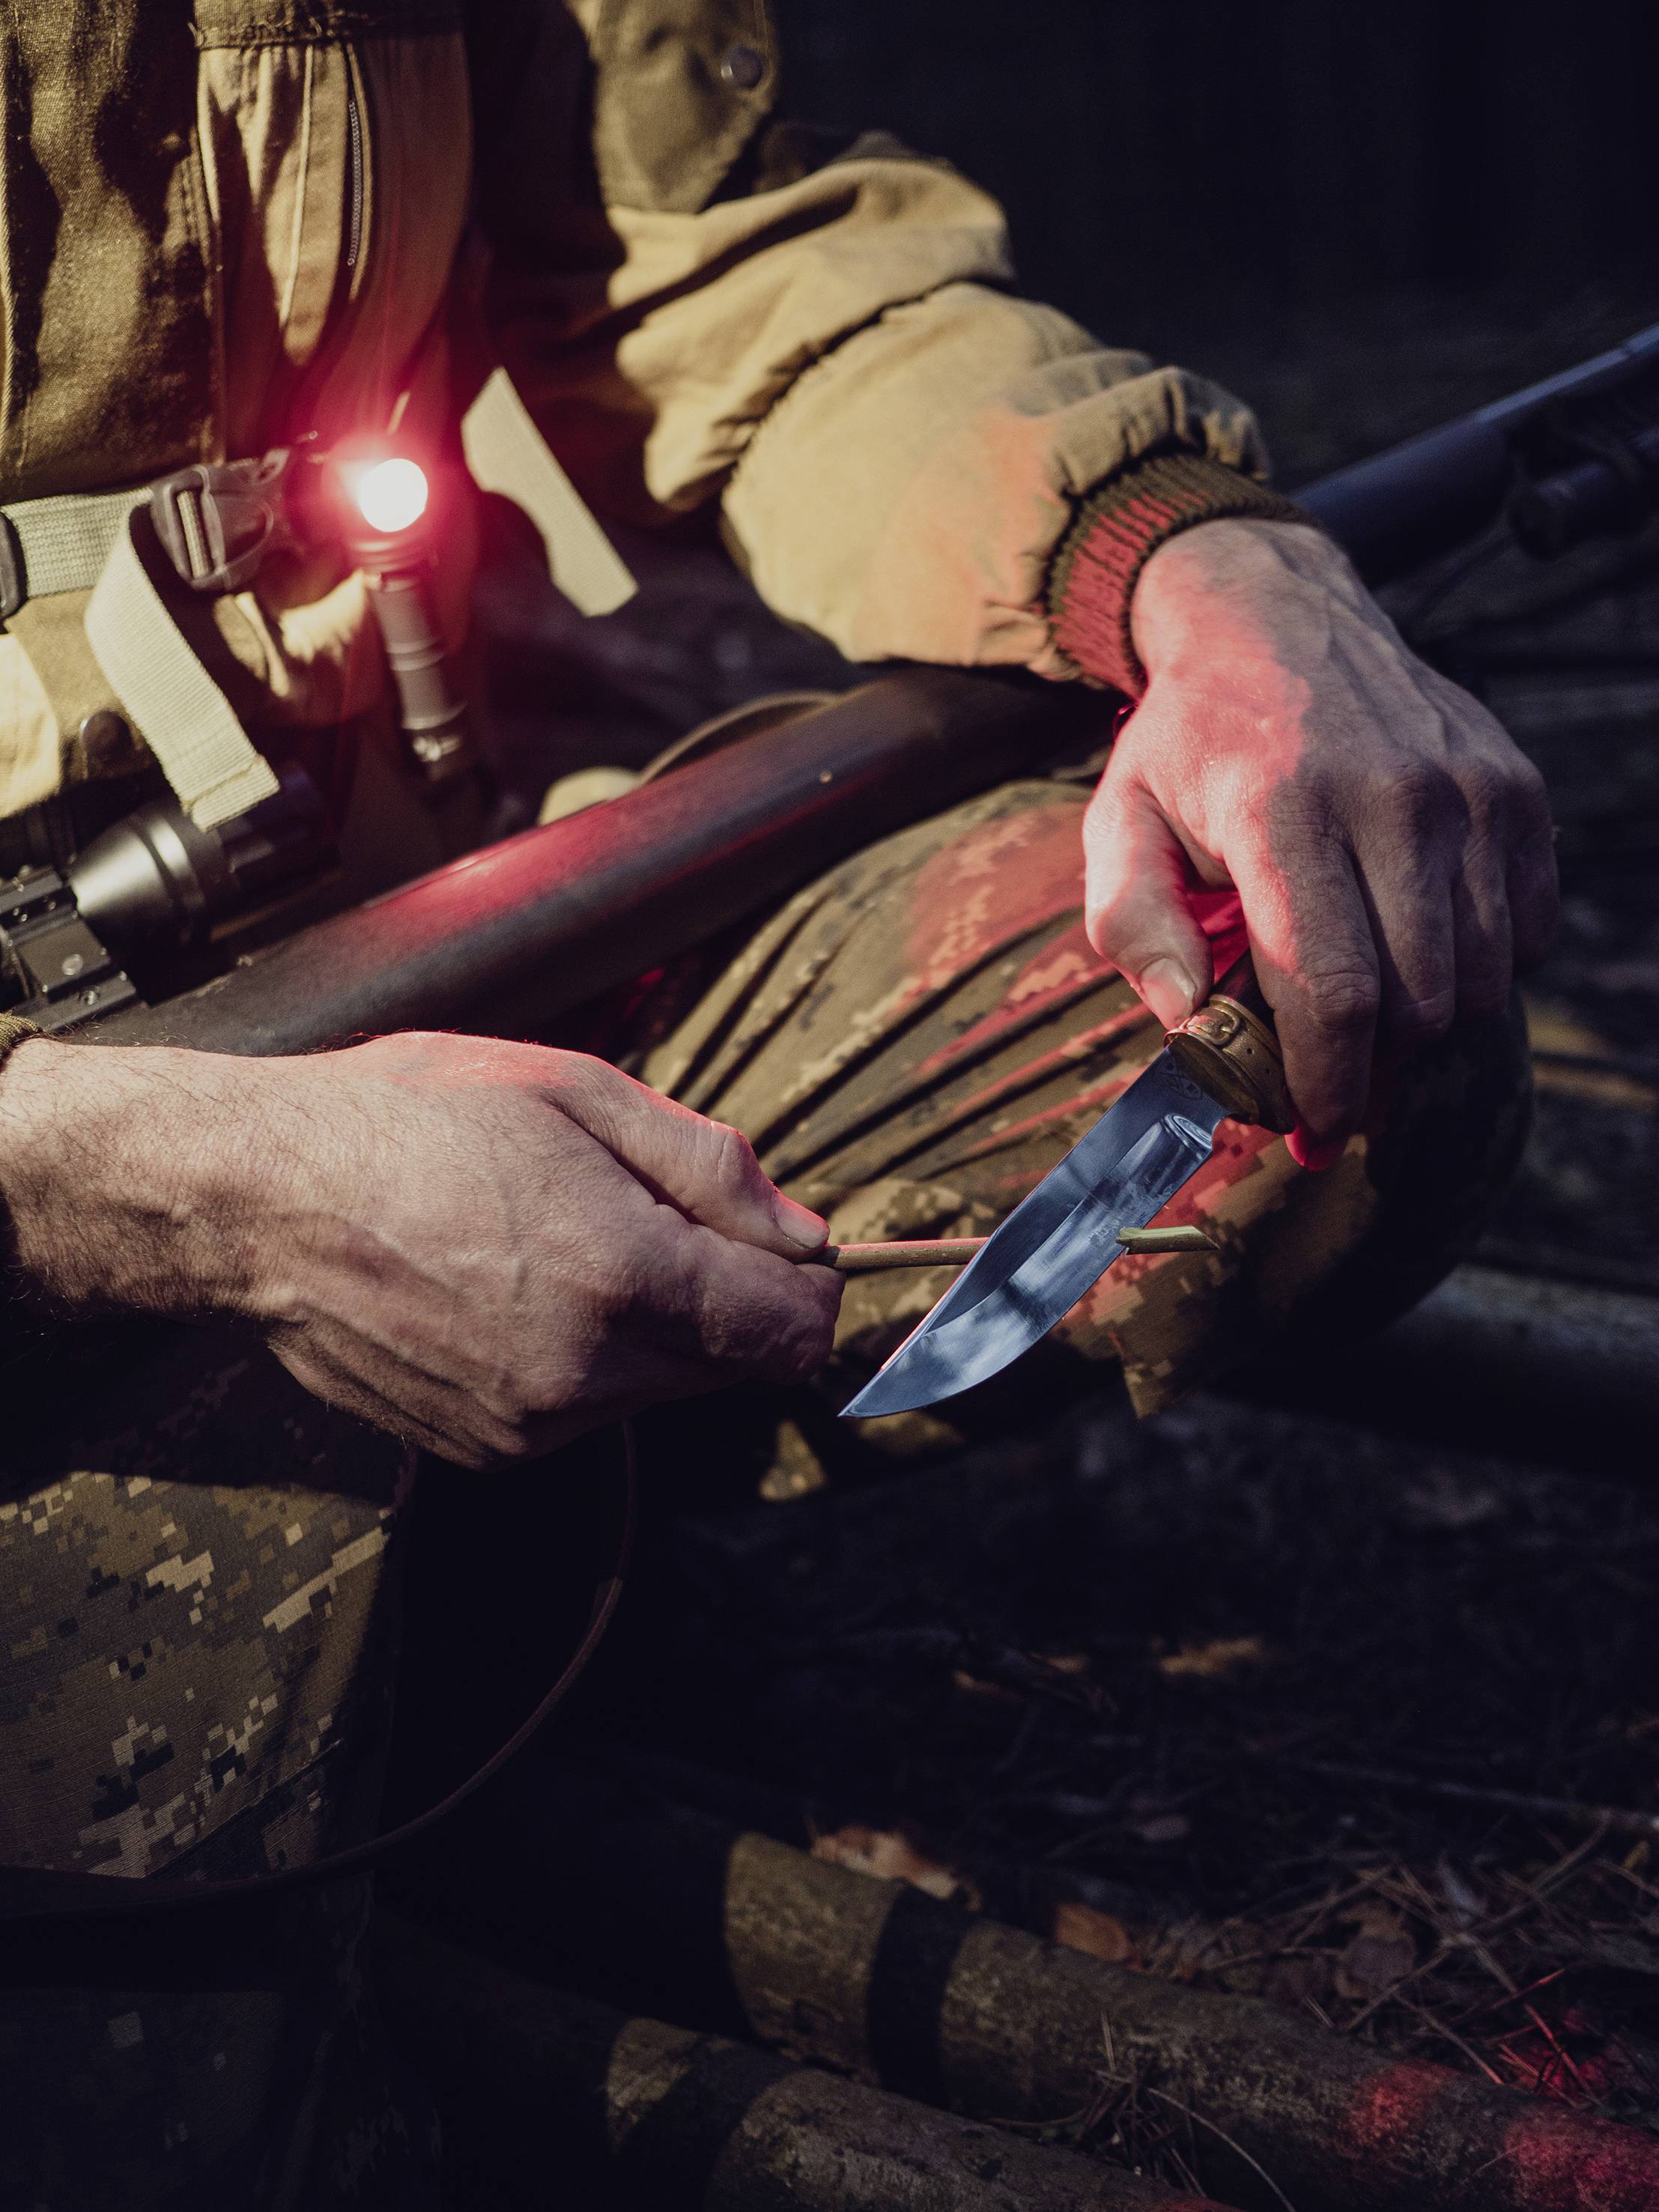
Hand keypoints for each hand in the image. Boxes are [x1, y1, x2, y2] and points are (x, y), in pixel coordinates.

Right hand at [0, 1035, 839, 1467]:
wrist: (259, 1200)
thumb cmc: (412, 1117)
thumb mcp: (577, 1091)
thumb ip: (711, 1168)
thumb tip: (807, 1235)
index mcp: (621, 1274)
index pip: (791, 1331)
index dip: (807, 1285)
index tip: (780, 1245)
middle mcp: (586, 1371)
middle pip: (738, 1367)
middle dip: (729, 1299)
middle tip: (655, 1219)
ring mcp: (533, 1425)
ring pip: (666, 1390)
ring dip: (655, 1328)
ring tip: (563, 1243)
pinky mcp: (490, 1451)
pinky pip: (592, 1410)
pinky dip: (588, 1358)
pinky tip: (517, 1290)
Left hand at [1082, 519, 1556, 1155]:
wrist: (1275, 617)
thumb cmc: (1191, 742)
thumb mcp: (1119, 821)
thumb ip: (1133, 926)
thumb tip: (1189, 1021)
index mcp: (1284, 811)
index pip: (1334, 992)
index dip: (1327, 1086)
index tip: (1310, 1133)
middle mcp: (1392, 797)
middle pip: (1417, 1002)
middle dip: (1371, 1069)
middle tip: (1325, 1075)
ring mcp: (1468, 788)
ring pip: (1481, 979)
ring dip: (1425, 1025)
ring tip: (1364, 1008)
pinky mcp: (1515, 786)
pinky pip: (1526, 930)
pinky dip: (1480, 967)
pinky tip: (1415, 945)